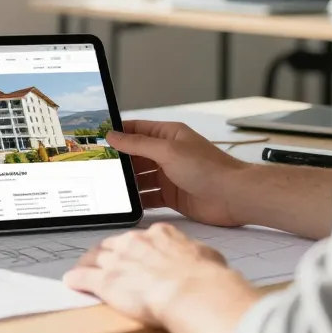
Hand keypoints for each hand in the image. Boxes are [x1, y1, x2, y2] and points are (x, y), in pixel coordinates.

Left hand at [64, 224, 256, 332]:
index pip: (141, 237)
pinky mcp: (106, 282)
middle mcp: (135, 243)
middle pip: (113, 244)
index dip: (134, 245)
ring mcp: (119, 260)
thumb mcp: (207, 257)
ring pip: (95, 258)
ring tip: (83, 268)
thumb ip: (196, 254)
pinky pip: (85, 278)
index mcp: (160, 235)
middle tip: (104, 260)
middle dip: (107, 252)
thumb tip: (202, 260)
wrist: (193, 292)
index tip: (133, 251)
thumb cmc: (205, 278)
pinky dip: (77, 280)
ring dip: (88, 264)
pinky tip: (72, 282)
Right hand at [107, 121, 248, 226]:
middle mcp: (168, 153)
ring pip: (141, 177)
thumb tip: (114, 135)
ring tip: (108, 185)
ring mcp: (169, 175)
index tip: (98, 137)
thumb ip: (138, 144)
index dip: (118, 132)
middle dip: (119, 160)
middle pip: (136, 155)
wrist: (233, 197)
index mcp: (168, 135)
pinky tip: (126, 202)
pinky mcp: (172, 196)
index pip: (137, 129)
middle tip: (98, 165)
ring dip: (128, 182)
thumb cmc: (208, 168)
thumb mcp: (168, 151)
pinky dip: (138, 199)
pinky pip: (149, 196)